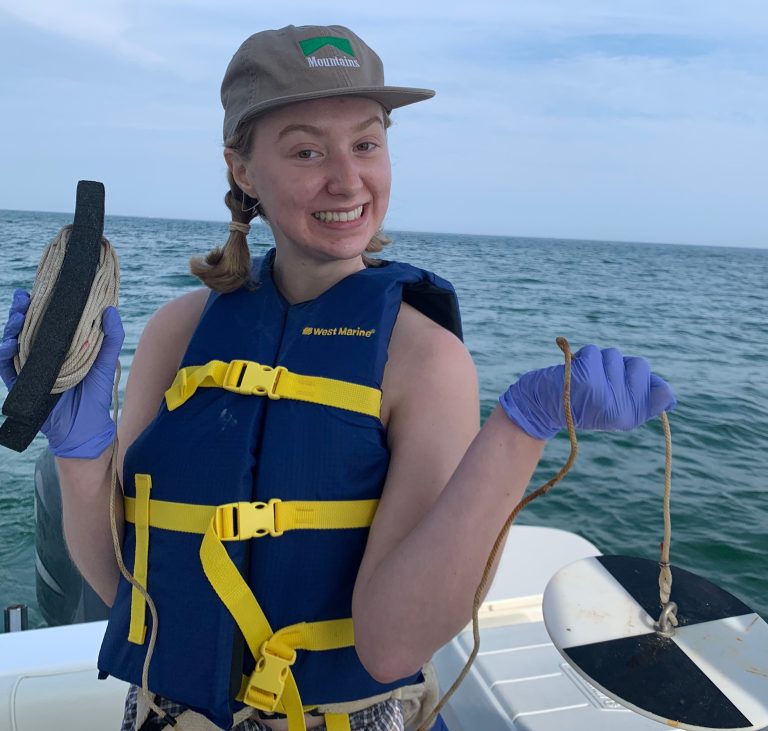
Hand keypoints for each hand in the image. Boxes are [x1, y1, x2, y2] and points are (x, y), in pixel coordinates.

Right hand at [1, 290, 124, 457]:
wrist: (86, 428)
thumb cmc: (96, 394)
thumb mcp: (106, 363)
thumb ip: (111, 338)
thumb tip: (112, 309)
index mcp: (61, 346)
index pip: (46, 321)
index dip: (40, 304)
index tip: (40, 288)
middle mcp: (43, 354)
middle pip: (25, 328)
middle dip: (21, 312)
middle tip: (24, 299)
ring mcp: (30, 369)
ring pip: (12, 343)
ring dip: (10, 329)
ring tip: (17, 320)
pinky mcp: (21, 384)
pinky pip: (5, 368)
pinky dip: (3, 355)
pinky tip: (8, 345)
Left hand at [499, 344, 675, 439]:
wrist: (540, 409)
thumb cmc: (580, 404)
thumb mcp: (613, 408)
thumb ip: (640, 398)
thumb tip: (668, 394)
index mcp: (630, 417)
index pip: (664, 392)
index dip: (650, 381)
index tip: (628, 384)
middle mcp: (622, 408)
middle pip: (641, 365)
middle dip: (620, 366)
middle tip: (600, 381)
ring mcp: (605, 393)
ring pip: (615, 355)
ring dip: (599, 360)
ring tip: (585, 377)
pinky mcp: (588, 378)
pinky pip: (595, 351)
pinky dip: (584, 356)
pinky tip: (575, 371)